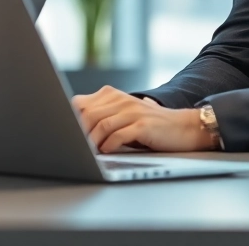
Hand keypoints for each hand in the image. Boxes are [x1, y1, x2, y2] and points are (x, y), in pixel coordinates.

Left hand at [71, 86, 212, 153]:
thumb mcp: (124, 116)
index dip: (70, 119)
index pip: (81, 103)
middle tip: (73, 147)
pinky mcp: (143, 125)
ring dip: (92, 141)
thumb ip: (103, 117)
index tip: (64, 135)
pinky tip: (107, 151)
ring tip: (89, 152)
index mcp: (112, 95)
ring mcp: (132, 111)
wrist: (183, 127)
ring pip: (101, 125)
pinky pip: (118, 135)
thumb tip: (74, 129)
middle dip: (78, 133)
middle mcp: (121, 100)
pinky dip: (109, 145)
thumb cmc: (150, 126)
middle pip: (88, 114)